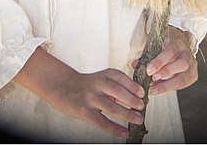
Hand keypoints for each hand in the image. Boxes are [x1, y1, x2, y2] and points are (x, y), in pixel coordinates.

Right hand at [15, 47, 143, 138]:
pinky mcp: (85, 112)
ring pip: (112, 107)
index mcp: (103, 74)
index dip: (133, 85)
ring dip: (127, 114)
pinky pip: (103, 122)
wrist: (64, 88)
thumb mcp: (101, 78)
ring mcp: (91, 98)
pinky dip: (116, 129)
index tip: (142, 93)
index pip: (121, 77)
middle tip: (141, 107)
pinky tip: (124, 132)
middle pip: (118, 92)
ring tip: (137, 119)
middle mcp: (97, 84)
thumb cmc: (86, 85)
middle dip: (132, 100)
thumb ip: (115, 86)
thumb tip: (134, 98)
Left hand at [135, 27, 197, 95]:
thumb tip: (135, 65)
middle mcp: (187, 54)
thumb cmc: (166, 44)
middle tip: (152, 79)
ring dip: (167, 85)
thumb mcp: (157, 44)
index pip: (170, 52)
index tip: (148, 70)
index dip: (159, 62)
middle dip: (166, 73)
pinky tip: (159, 89)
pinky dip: (170, 88)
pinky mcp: (193, 76)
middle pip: (182, 65)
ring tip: (153, 89)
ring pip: (183, 78)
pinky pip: (183, 84)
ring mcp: (192, 65)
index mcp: (178, 43)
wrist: (180, 43)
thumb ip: (147, 54)